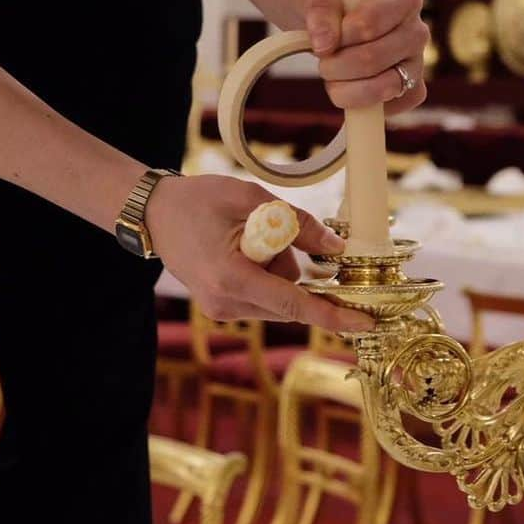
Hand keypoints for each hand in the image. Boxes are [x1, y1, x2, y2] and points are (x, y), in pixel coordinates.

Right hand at [145, 174, 372, 330]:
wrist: (156, 213)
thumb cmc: (201, 200)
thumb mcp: (254, 200)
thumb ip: (299, 224)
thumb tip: (337, 248)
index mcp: (232, 279)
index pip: (295, 305)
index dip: (334, 315)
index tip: (366, 323)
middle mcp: (226, 304)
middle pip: (291, 297)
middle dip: (294, 265)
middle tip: (268, 228)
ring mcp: (222, 310)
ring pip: (281, 296)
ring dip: (280, 267)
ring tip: (247, 235)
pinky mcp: (223, 307)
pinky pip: (265, 294)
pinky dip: (268, 272)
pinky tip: (245, 247)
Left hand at [306, 0, 428, 114]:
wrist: (341, 22)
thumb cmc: (337, 5)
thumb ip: (321, 10)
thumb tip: (325, 45)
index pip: (369, 23)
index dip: (340, 35)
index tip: (327, 36)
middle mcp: (418, 32)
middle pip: (372, 59)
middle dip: (336, 64)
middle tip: (323, 59)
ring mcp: (419, 63)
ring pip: (383, 87)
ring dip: (345, 88)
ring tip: (333, 76)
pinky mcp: (414, 90)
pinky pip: (390, 108)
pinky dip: (361, 104)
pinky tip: (351, 87)